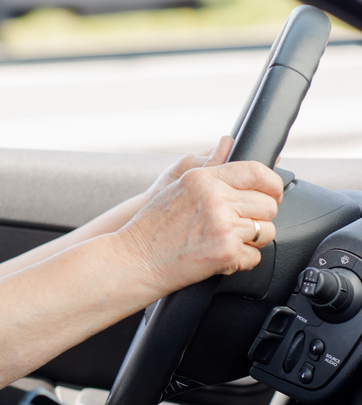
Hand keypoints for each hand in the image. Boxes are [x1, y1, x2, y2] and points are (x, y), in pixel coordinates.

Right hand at [120, 142, 283, 294]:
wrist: (133, 261)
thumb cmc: (151, 228)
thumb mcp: (175, 186)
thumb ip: (207, 166)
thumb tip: (228, 142)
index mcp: (203, 178)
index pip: (257, 172)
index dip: (271, 186)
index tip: (268, 195)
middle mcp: (215, 198)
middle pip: (268, 204)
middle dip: (259, 217)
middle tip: (236, 225)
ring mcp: (222, 225)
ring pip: (267, 231)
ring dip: (251, 241)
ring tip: (223, 241)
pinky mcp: (226, 251)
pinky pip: (255, 256)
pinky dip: (240, 261)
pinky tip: (218, 257)